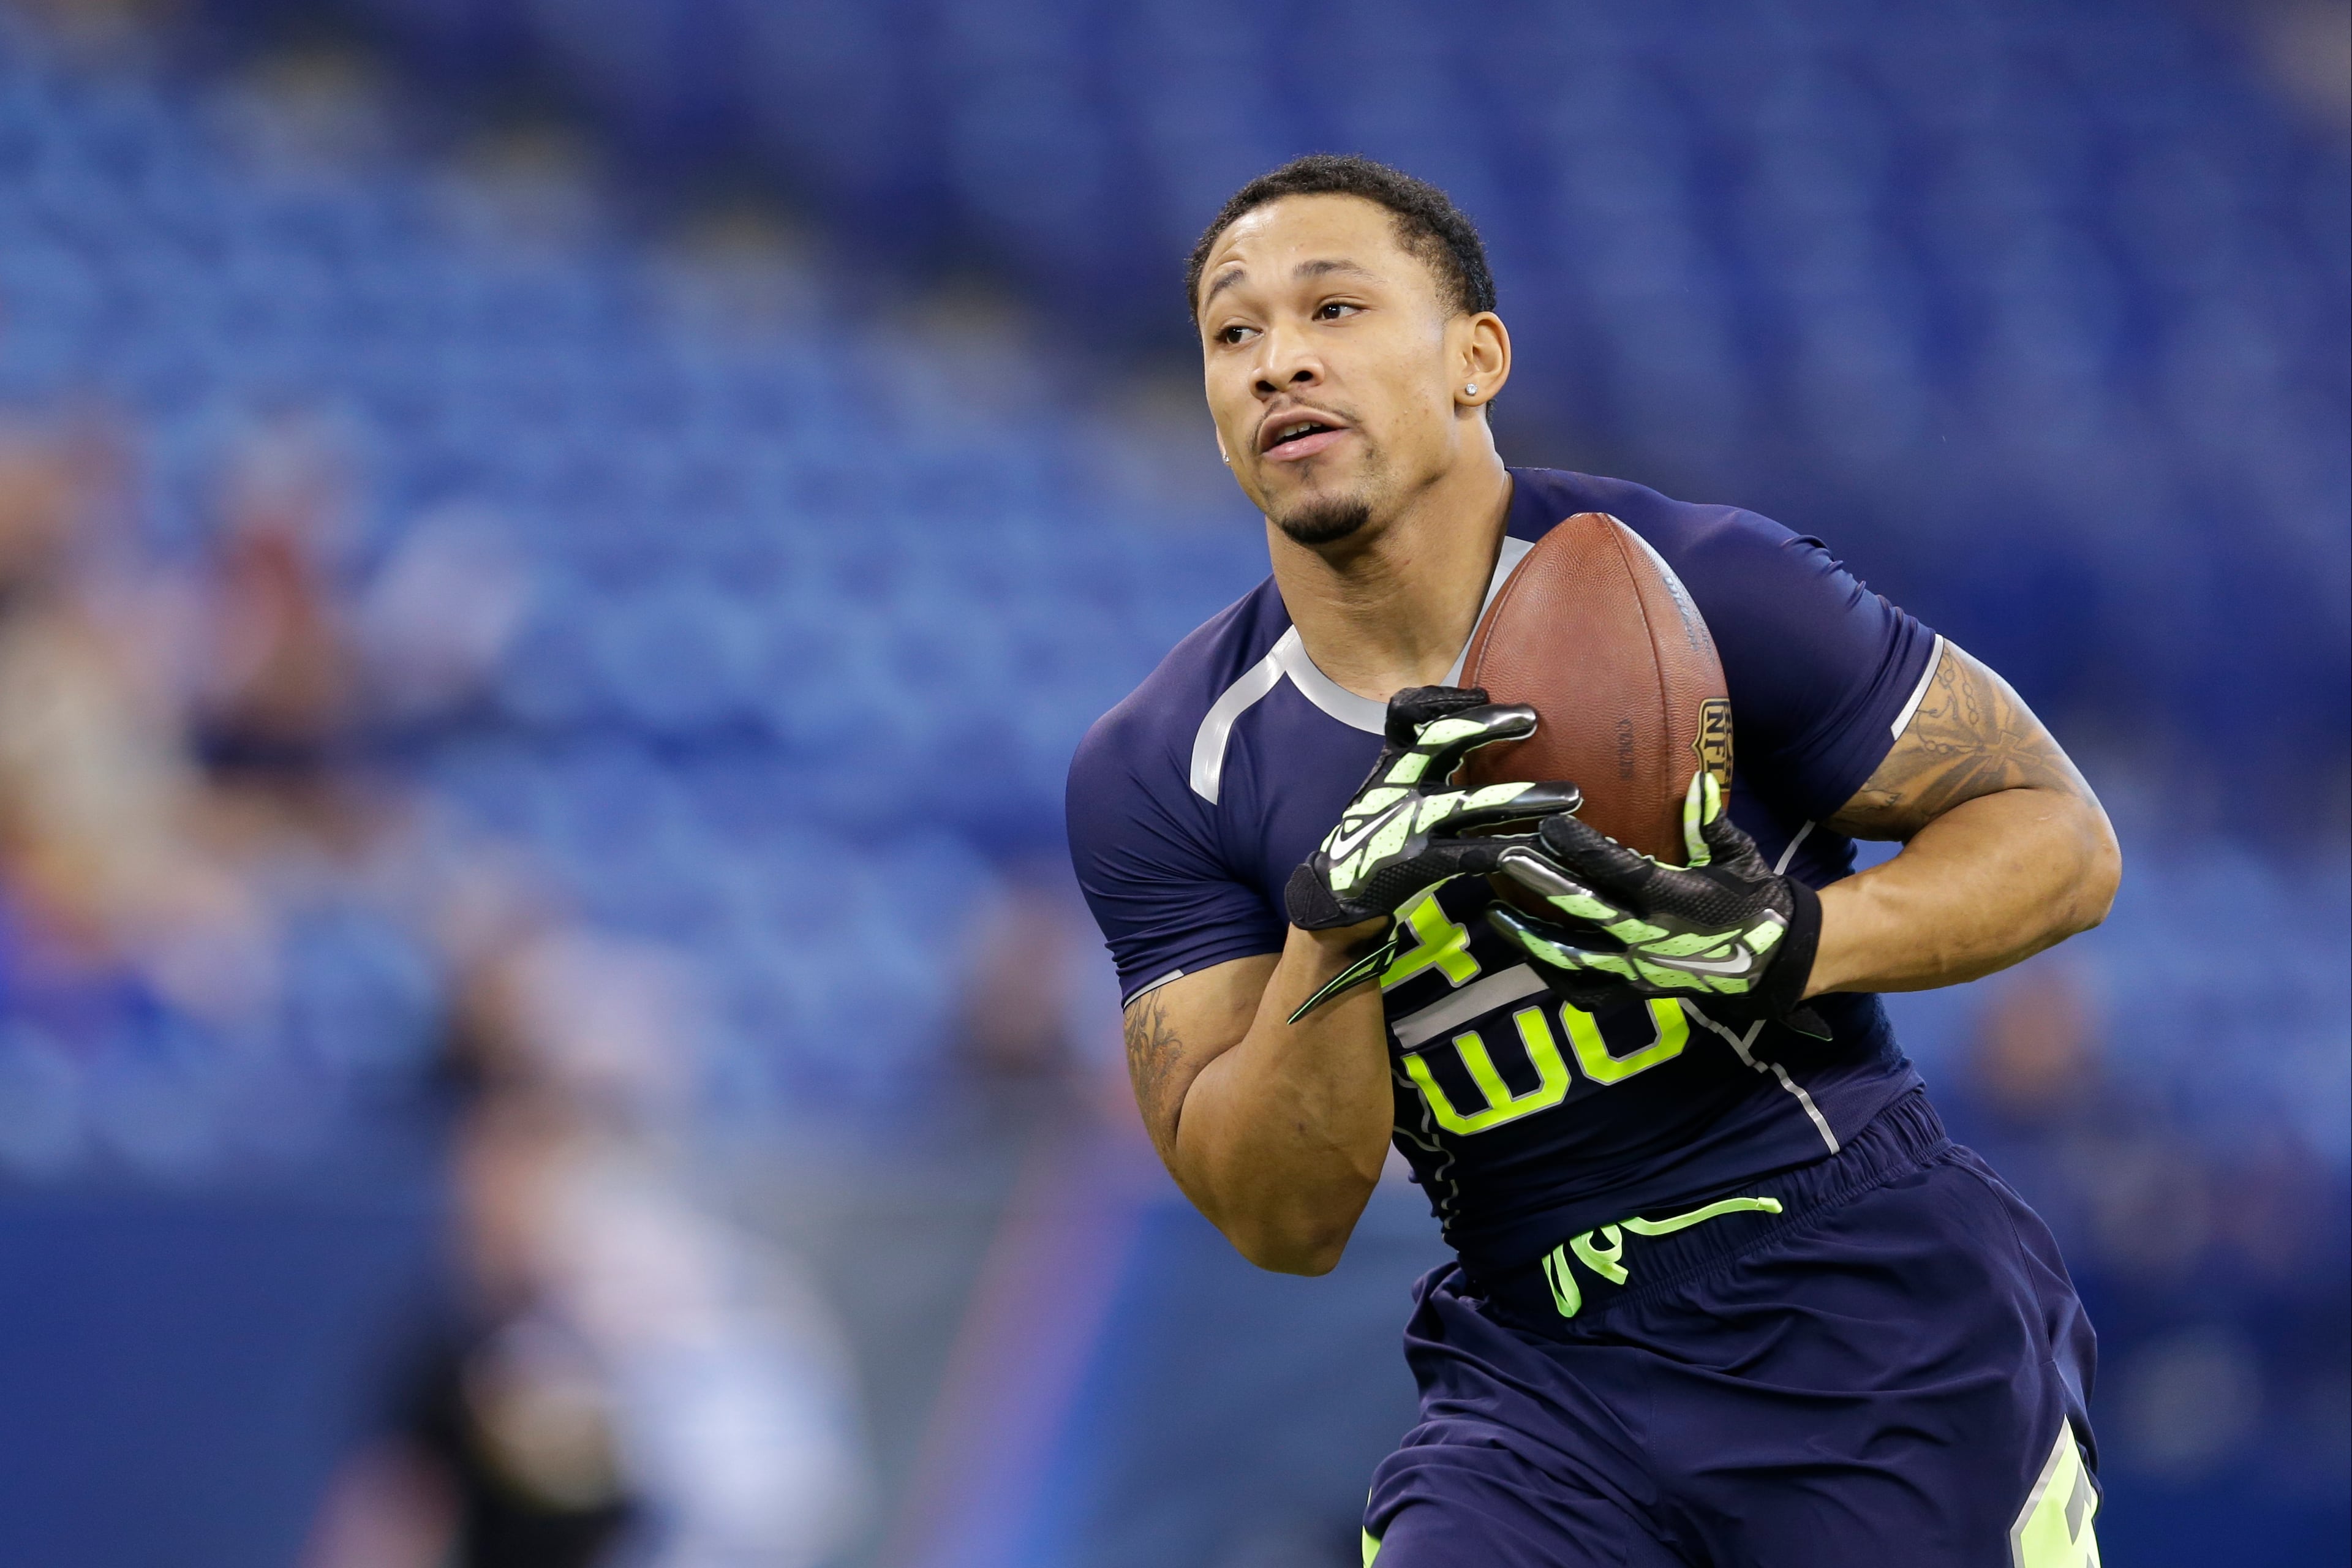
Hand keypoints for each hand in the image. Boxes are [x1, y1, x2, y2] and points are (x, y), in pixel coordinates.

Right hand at [1283, 686, 1579, 1021]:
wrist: (1340, 890)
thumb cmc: (1380, 830)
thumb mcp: (1392, 784)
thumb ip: (1427, 756)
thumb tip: (1482, 716)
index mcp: (1392, 761)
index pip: (1406, 712)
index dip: (1442, 698)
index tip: (1483, 694)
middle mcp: (1398, 784)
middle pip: (1439, 741)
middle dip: (1486, 726)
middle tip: (1531, 718)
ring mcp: (1409, 823)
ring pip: (1471, 802)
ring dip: (1524, 796)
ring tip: (1572, 795)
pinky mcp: (1422, 863)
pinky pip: (1477, 852)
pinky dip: (1514, 849)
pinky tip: (1546, 850)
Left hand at [1485, 771, 1823, 1028]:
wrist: (1770, 964)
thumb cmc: (1752, 901)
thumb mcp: (1739, 857)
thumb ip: (1710, 822)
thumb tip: (1699, 780)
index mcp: (1678, 902)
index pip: (1620, 873)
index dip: (1584, 850)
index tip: (1551, 825)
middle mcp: (1652, 939)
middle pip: (1585, 912)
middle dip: (1542, 883)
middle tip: (1504, 856)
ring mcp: (1638, 971)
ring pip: (1573, 959)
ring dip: (1531, 936)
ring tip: (1494, 912)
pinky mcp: (1633, 992)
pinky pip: (1582, 992)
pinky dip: (1551, 975)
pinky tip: (1527, 952)